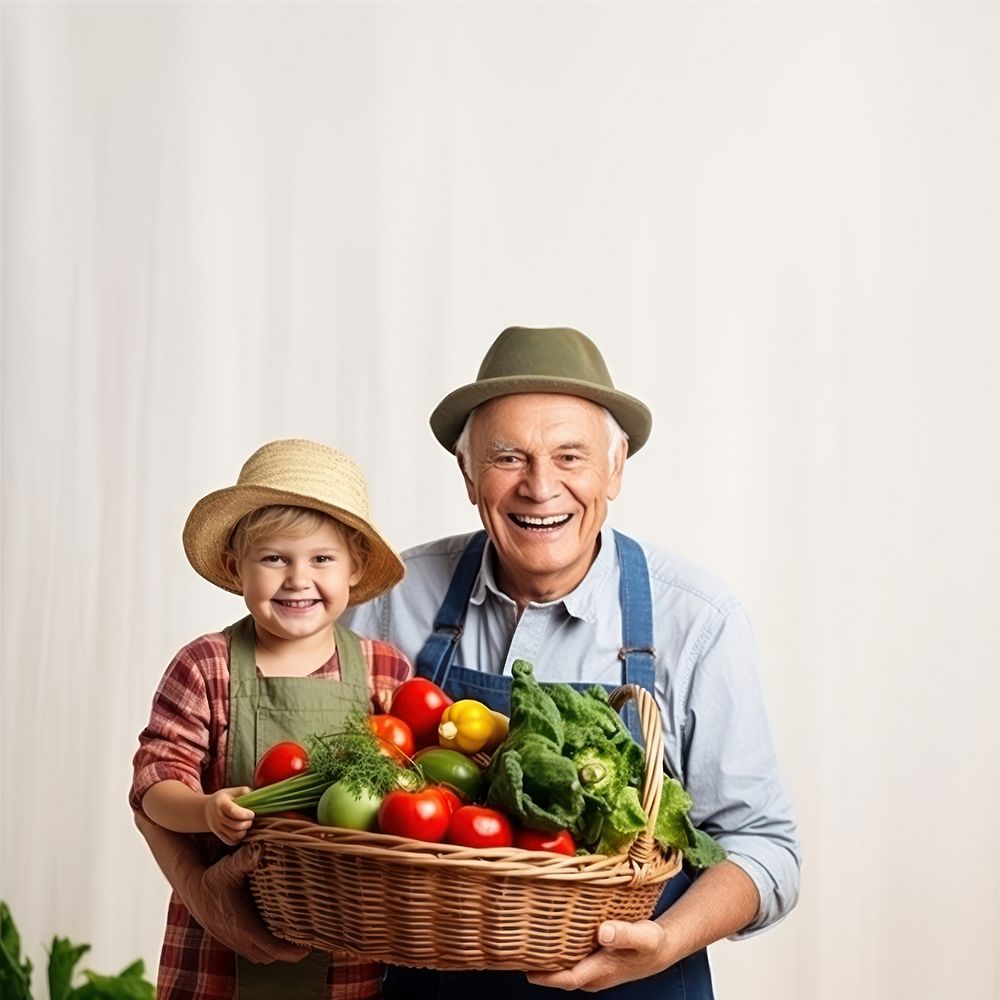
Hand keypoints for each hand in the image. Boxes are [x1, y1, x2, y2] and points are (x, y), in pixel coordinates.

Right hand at [181, 844, 310, 963]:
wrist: (192, 891)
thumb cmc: (213, 879)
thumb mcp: (229, 867)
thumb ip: (247, 858)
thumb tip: (262, 848)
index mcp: (242, 925)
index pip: (270, 947)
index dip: (290, 951)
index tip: (307, 949)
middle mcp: (238, 938)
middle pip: (269, 956)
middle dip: (287, 953)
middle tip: (305, 942)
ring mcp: (233, 941)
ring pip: (260, 956)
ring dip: (275, 952)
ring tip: (294, 940)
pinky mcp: (230, 940)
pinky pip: (252, 952)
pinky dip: (265, 949)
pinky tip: (275, 935)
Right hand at [204, 786, 254, 845]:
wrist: (207, 810)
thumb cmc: (224, 799)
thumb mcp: (232, 791)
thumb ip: (243, 791)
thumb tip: (255, 797)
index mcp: (221, 803)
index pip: (233, 811)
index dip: (245, 814)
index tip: (252, 813)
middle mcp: (217, 816)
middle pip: (236, 826)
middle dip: (248, 823)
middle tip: (250, 819)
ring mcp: (217, 827)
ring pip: (235, 835)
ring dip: (244, 831)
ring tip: (246, 824)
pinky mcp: (218, 835)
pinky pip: (231, 842)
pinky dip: (239, 838)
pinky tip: (241, 831)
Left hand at [526, 920, 668, 991]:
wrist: (661, 949)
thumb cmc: (652, 942)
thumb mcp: (644, 936)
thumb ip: (624, 934)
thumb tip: (602, 932)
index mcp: (602, 970)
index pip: (567, 978)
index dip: (545, 975)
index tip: (524, 965)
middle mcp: (594, 975)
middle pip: (560, 977)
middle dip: (538, 968)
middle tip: (515, 950)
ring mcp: (593, 972)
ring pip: (564, 970)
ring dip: (547, 961)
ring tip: (525, 944)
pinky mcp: (594, 964)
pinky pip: (570, 963)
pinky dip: (557, 955)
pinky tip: (548, 940)